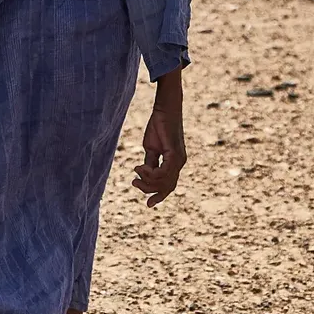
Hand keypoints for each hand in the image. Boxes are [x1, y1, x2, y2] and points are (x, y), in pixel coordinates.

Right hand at [132, 77, 185, 207]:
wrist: (165, 109)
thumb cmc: (159, 126)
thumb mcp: (151, 148)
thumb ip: (150, 162)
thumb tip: (144, 174)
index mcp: (175, 163)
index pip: (169, 186)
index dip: (159, 196)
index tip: (148, 204)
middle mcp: (180, 163)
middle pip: (166, 187)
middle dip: (149, 189)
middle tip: (134, 183)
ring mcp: (179, 160)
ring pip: (164, 181)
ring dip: (147, 180)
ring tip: (136, 171)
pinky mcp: (175, 154)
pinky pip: (163, 172)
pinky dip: (150, 173)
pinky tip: (140, 168)